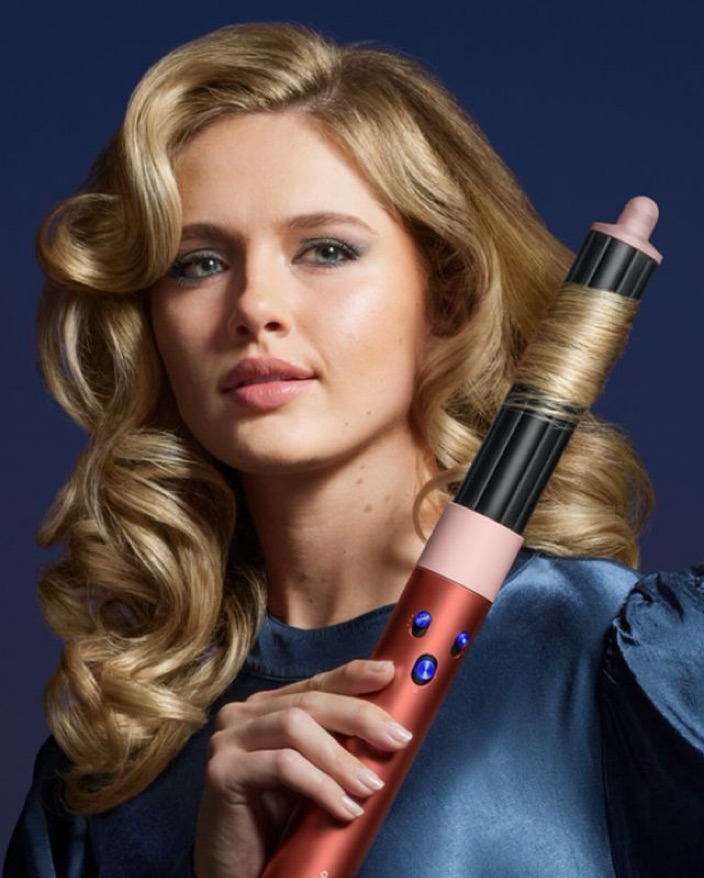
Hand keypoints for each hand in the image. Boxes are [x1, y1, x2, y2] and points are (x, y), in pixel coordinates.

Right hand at [192, 659, 411, 877]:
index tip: (388, 674)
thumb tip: (388, 728)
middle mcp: (243, 714)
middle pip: (310, 701)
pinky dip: (320, 785)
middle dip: (359, 717)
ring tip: (370, 786)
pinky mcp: (223, 771)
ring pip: (295, 726)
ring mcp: (228, 739)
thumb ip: (335, 745)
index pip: (315, 683)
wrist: (236, 869)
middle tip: (397, 739)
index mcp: (266, 707)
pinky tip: (343, 807)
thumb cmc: (277, 821)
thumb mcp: (314, 773)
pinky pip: (283, 765)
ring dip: (341, 757)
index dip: (353, 676)